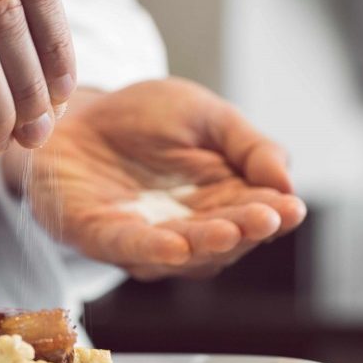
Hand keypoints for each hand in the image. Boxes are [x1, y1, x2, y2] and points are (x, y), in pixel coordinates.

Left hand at [9, 78, 305, 280]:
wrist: (71, 110)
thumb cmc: (141, 116)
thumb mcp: (206, 115)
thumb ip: (248, 145)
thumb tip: (287, 181)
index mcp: (219, 200)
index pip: (255, 214)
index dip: (274, 214)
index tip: (291, 208)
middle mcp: (186, 228)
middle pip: (224, 240)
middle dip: (245, 230)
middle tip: (266, 219)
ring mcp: (143, 239)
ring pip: (181, 252)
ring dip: (204, 245)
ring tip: (228, 231)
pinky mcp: (98, 236)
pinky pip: (126, 248)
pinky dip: (150, 249)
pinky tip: (175, 246)